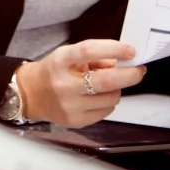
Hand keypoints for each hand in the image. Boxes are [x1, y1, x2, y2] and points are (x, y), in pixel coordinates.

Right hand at [16, 40, 144, 127]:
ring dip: (116, 89)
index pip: (88, 51)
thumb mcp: (67, 55)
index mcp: (60, 62)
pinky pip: (106, 111)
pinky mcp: (76, 120)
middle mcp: (64, 84)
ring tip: (107, 85)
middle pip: (106, 80)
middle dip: (130, 75)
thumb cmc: (53, 72)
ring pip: (111, 97)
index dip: (113, 49)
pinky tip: (97, 97)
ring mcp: (70, 105)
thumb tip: (121, 62)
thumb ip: (93, 56)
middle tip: (139, 70)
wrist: (30, 94)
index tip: (130, 50)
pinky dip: (108, 102)